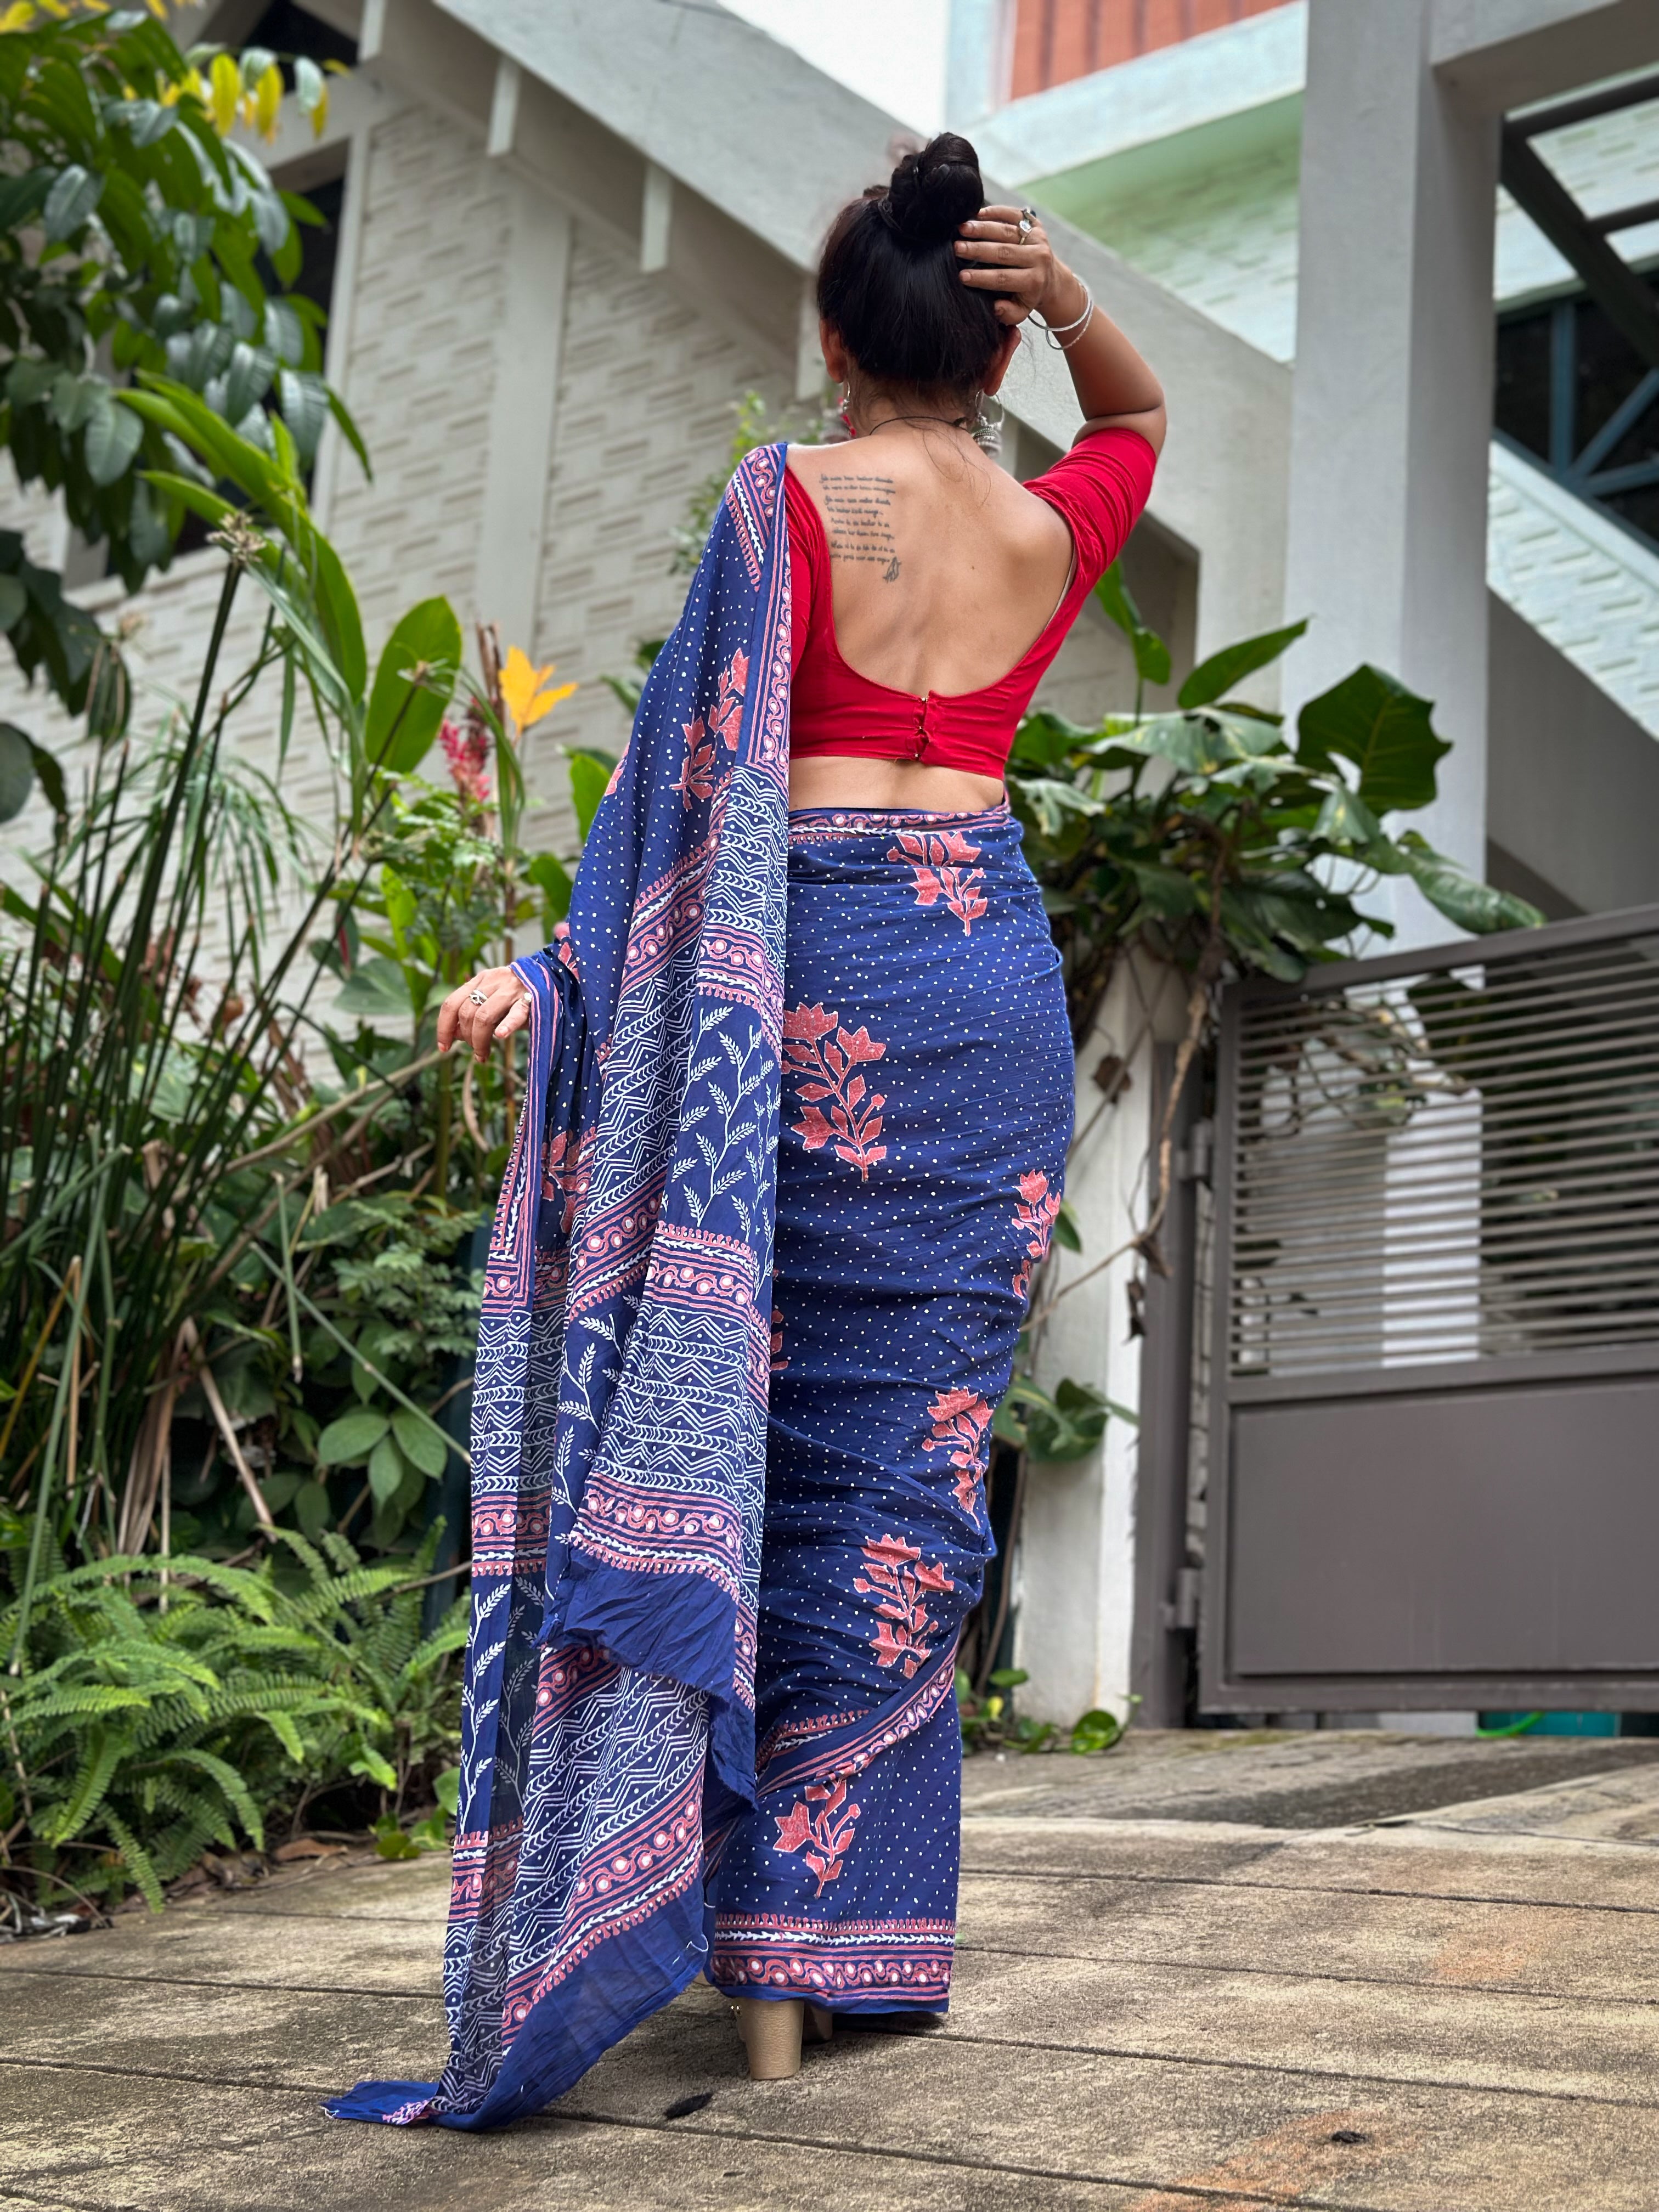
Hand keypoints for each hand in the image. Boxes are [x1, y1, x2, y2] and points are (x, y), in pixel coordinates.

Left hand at [438, 966, 529, 1064]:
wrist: (551, 977)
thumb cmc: (518, 995)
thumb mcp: (493, 999)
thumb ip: (475, 1013)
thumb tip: (454, 1034)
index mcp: (480, 980)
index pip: (451, 1003)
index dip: (443, 1027)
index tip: (443, 1047)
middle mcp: (493, 981)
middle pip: (466, 1011)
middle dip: (466, 1037)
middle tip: (475, 1051)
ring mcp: (511, 989)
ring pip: (484, 1015)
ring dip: (479, 1040)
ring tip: (483, 1054)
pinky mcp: (531, 999)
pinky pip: (516, 1013)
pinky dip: (506, 1025)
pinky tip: (500, 1036)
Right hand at [955, 205, 1085, 328]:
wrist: (1051, 278)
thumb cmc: (1028, 296)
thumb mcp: (1020, 311)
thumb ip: (1008, 314)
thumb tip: (994, 307)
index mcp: (1034, 281)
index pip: (1004, 278)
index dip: (982, 277)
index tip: (962, 276)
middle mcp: (1039, 257)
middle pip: (1004, 251)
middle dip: (978, 250)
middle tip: (957, 248)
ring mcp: (1038, 239)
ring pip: (1007, 231)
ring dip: (983, 228)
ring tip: (962, 228)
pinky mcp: (1035, 225)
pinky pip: (1015, 215)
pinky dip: (997, 212)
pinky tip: (978, 214)